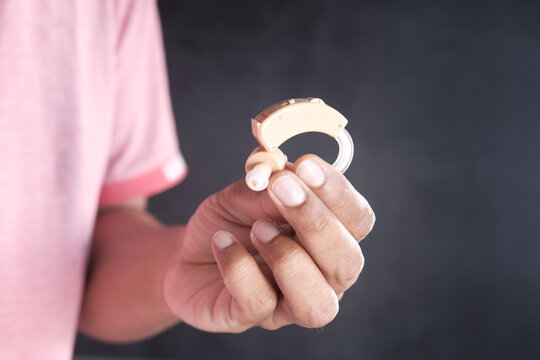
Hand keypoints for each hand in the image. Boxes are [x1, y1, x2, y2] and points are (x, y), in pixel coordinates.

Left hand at [163, 155, 374, 331]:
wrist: (187, 254)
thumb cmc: (228, 222)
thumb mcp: (244, 193)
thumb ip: (268, 185)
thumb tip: (289, 176)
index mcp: (329, 238)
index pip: (358, 221)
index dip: (339, 193)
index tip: (307, 165)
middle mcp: (320, 277)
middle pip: (348, 262)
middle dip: (317, 222)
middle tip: (281, 188)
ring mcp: (288, 304)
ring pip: (318, 303)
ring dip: (288, 258)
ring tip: (257, 229)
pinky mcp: (250, 318)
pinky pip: (259, 303)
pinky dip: (239, 267)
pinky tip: (222, 242)